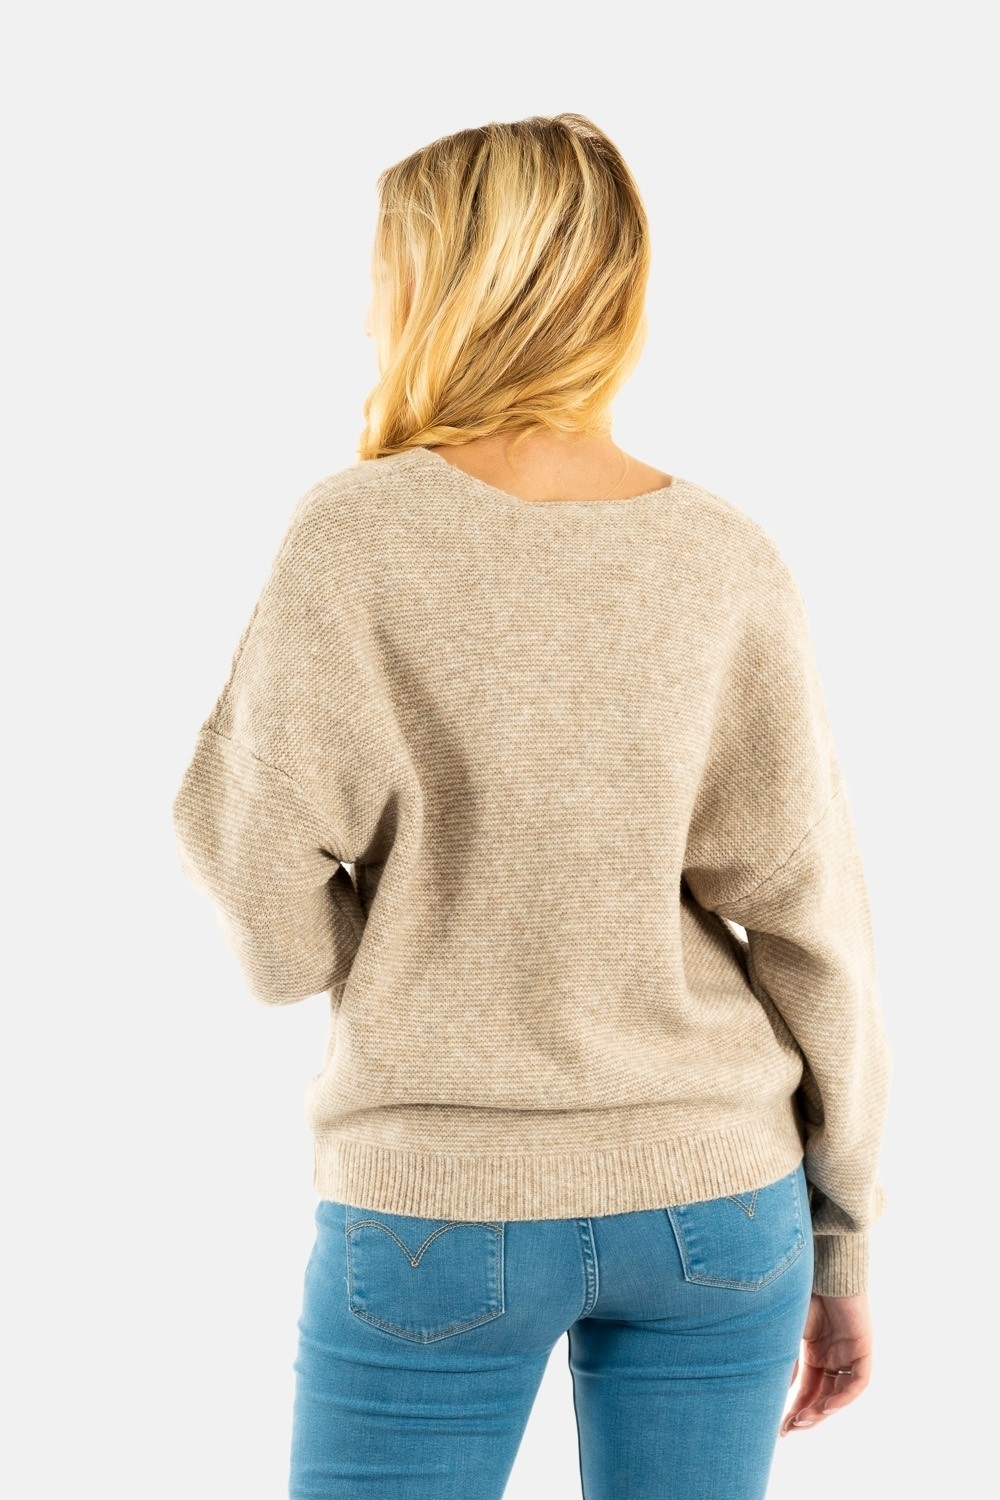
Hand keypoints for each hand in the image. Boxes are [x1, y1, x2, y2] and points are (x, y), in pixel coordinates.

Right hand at [779, 1291, 872, 1434]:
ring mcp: (848, 1354)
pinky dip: (844, 1397)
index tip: (781, 1429)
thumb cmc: (799, 1293)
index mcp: (814, 1353)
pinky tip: (827, 1407)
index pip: (807, 1390)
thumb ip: (785, 1361)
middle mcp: (833, 1357)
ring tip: (804, 1421)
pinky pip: (858, 1382)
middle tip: (791, 1429)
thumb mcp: (788, 1333)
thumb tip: (774, 1391)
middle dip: (807, 1415)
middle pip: (823, 1397)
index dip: (795, 1410)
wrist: (821, 1268)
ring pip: (840, 1394)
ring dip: (823, 1411)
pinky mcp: (862, 1349)